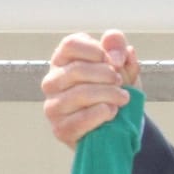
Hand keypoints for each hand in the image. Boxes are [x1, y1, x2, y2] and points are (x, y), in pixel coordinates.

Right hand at [41, 30, 139, 147]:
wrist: (118, 123)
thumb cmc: (114, 87)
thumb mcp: (121, 62)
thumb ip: (117, 46)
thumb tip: (110, 45)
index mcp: (62, 60)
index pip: (70, 45)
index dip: (96, 50)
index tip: (113, 61)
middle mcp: (51, 82)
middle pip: (77, 70)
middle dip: (106, 75)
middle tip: (120, 82)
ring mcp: (53, 106)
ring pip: (80, 94)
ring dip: (108, 95)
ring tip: (122, 98)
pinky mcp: (60, 129)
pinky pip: (81, 119)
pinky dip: (102, 114)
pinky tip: (112, 111)